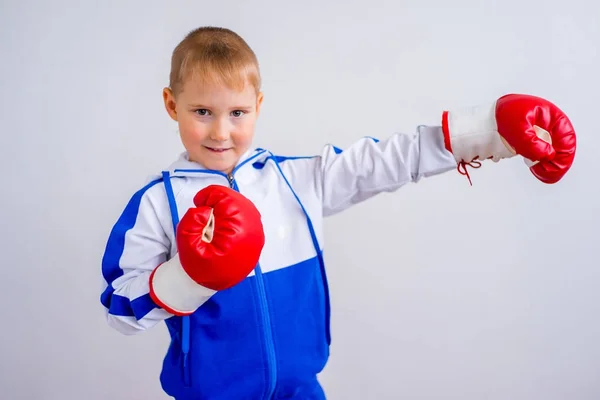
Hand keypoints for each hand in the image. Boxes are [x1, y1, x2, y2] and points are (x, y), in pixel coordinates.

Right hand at [149, 185, 264, 315]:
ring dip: (228, 205)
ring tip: (212, 211)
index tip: (198, 201)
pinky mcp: (257, 238)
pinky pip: (248, 216)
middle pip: (239, 201)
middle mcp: (253, 233)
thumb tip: (206, 209)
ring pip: (245, 207)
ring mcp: (258, 235)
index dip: (211, 195)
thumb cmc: (198, 264)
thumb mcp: (186, 244)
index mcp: (237, 234)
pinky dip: (235, 212)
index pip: (228, 201)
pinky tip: (222, 218)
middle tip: (204, 204)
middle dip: (220, 198)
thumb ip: (192, 222)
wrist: (209, 283)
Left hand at [442, 93, 576, 182]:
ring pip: (544, 146)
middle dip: (555, 155)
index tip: (559, 160)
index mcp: (541, 111)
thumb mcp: (517, 131)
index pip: (562, 128)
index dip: (565, 145)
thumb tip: (548, 154)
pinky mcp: (520, 137)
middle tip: (550, 171)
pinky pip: (533, 149)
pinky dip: (534, 158)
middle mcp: (538, 119)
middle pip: (555, 139)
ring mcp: (529, 129)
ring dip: (544, 159)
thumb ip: (534, 143)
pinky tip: (532, 166)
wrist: (472, 128)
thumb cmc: (493, 121)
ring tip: (540, 170)